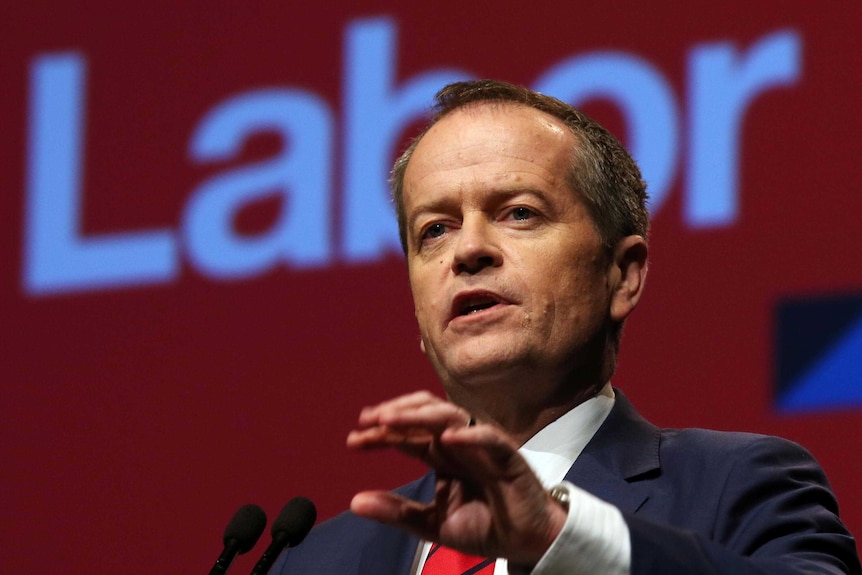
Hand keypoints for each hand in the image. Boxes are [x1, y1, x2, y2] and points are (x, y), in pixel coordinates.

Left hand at [346, 391, 566, 566]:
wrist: (525, 543)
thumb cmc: (484, 526)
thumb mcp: (431, 523)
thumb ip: (397, 511)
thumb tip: (355, 502)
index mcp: (441, 454)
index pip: (407, 434)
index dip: (380, 433)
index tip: (353, 439)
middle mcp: (459, 443)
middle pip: (424, 414)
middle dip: (395, 413)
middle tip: (367, 421)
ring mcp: (482, 445)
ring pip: (450, 416)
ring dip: (419, 415)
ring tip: (391, 420)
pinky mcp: (508, 456)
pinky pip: (490, 437)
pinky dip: (470, 434)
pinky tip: (446, 438)